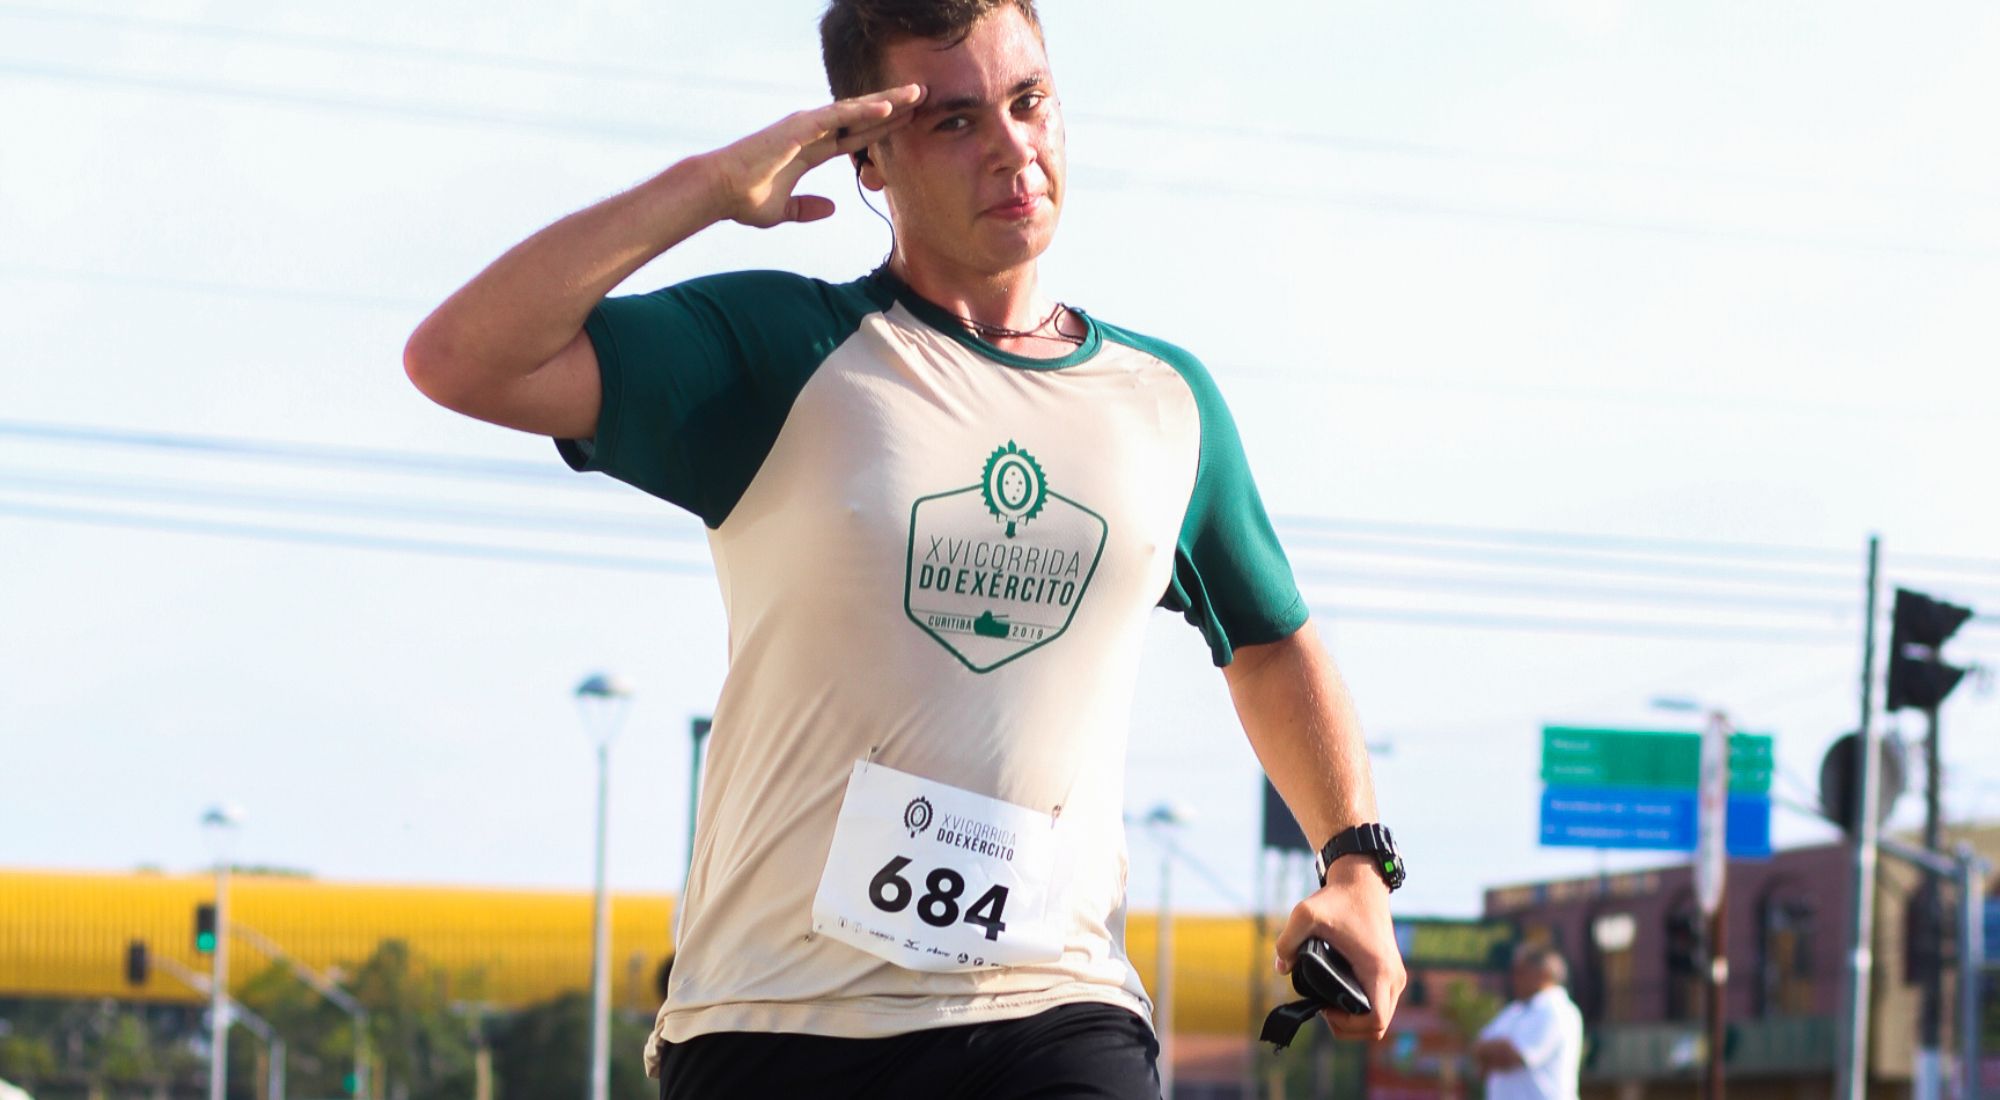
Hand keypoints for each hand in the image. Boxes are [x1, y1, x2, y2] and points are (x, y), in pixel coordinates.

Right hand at [703, 84, 923, 227]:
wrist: (721, 191)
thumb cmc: (745, 200)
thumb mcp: (783, 210)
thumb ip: (806, 208)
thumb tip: (830, 208)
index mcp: (811, 151)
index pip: (855, 137)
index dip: (881, 128)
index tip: (906, 121)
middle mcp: (811, 132)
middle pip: (861, 117)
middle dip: (892, 107)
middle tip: (921, 96)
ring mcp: (806, 126)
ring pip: (855, 110)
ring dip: (886, 101)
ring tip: (915, 93)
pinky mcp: (799, 126)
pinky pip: (838, 116)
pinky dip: (862, 110)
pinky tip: (887, 105)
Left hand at [1273, 857, 1405, 1040]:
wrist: (1362, 883)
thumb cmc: (1338, 899)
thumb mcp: (1304, 914)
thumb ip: (1286, 940)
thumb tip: (1281, 968)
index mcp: (1377, 970)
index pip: (1376, 1021)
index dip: (1349, 1026)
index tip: (1326, 1009)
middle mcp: (1393, 977)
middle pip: (1379, 1027)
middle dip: (1349, 1027)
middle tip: (1324, 1008)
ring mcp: (1395, 976)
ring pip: (1381, 1018)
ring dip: (1357, 1019)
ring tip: (1330, 1003)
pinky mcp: (1392, 972)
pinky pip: (1381, 1004)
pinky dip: (1363, 1008)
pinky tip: (1340, 995)